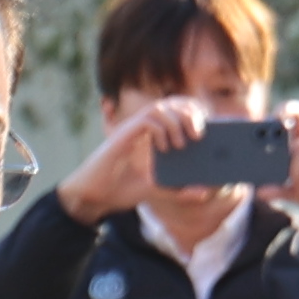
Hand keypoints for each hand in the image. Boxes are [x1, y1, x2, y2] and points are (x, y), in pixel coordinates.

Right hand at [57, 98, 214, 226]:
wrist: (92, 197)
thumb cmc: (119, 189)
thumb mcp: (156, 190)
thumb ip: (178, 190)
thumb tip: (204, 192)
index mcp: (151, 134)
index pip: (176, 110)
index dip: (193, 112)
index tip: (206, 129)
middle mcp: (142, 127)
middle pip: (171, 102)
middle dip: (190, 112)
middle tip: (199, 135)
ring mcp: (132, 129)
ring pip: (160, 107)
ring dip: (176, 121)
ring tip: (183, 143)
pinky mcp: (123, 135)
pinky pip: (146, 120)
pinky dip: (160, 130)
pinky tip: (164, 148)